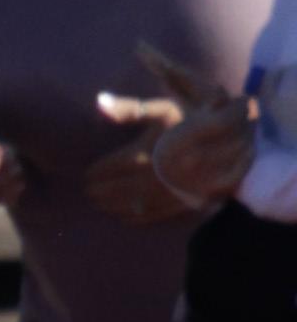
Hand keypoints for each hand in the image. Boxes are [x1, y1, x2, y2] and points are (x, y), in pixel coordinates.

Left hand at [86, 87, 254, 222]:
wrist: (237, 142)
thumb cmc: (199, 117)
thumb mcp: (166, 106)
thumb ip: (130, 109)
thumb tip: (99, 103)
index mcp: (142, 154)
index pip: (107, 169)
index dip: (94, 174)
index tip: (85, 176)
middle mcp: (149, 179)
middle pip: (113, 190)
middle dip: (98, 192)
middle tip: (88, 192)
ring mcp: (164, 195)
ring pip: (128, 206)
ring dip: (111, 206)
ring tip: (100, 204)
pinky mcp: (179, 204)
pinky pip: (150, 216)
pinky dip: (133, 218)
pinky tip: (125, 216)